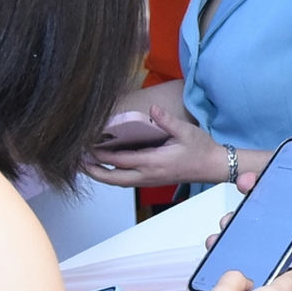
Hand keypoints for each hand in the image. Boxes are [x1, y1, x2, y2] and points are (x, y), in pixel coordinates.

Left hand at [83, 98, 223, 186]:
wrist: (214, 166)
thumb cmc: (201, 149)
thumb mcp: (186, 131)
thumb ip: (166, 121)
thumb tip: (151, 109)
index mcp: (154, 162)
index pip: (121, 160)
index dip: (102, 155)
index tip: (87, 147)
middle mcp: (149, 175)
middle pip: (114, 178)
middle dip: (95, 172)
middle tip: (78, 163)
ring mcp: (150, 180)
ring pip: (120, 182)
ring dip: (102, 176)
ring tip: (87, 166)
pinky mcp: (153, 180)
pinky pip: (128, 181)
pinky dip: (114, 176)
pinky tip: (108, 168)